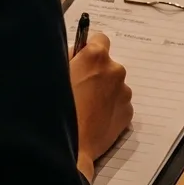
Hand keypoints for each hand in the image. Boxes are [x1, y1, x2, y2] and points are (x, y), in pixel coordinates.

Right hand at [70, 32, 133, 179]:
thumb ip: (69, 59)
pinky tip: (95, 118)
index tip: (83, 59)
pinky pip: (119, 103)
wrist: (70, 146)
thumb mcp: (55, 74)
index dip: (90, 49)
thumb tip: (76, 54)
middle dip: (97, 73)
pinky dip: (110, 108)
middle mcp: (115, 70)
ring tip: (86, 108)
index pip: (100, 38)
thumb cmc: (57, 110)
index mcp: (95, 56)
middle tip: (80, 89)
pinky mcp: (128, 111)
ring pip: (114, 85)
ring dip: (105, 91)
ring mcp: (124, 91)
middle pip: (108, 64)